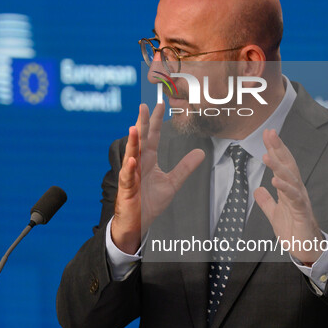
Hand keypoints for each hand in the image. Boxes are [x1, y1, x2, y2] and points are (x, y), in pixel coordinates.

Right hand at [111, 102, 204, 254]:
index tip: (160, 105)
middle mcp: (138, 163)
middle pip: (140, 140)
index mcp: (148, 159)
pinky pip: (127, 177)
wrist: (138, 222)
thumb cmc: (150, 202)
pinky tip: (132, 159)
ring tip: (135, 128)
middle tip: (143, 107)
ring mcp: (131, 175)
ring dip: (132, 142)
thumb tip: (201, 153)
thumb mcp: (172, 183)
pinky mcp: (126, 189)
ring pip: (131, 155)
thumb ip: (185, 168)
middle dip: (142, 124)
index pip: (152, 136)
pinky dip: (129, 169)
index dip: (156, 121)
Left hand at [253, 129, 322, 264]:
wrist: (307, 250)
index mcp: (290, 189)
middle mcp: (297, 191)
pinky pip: (294, 198)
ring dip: (279, 166)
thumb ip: (267, 201)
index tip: (268, 134)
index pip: (282, 165)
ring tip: (267, 155)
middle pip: (288, 165)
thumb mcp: (275, 214)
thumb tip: (258, 189)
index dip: (275, 149)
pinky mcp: (302, 213)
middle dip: (279, 148)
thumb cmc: (294, 231)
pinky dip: (285, 188)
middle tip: (270, 133)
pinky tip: (275, 180)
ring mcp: (300, 200)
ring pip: (290, 179)